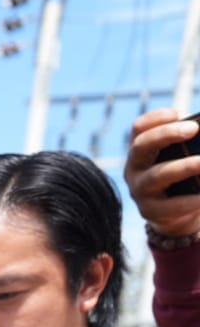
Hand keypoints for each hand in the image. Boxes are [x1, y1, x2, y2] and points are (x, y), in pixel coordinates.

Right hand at [125, 108, 199, 236]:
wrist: (175, 212)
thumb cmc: (182, 174)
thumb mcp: (182, 154)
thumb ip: (190, 141)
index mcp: (140, 150)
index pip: (139, 128)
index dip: (157, 118)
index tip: (180, 113)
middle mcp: (134, 168)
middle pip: (141, 145)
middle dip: (167, 134)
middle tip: (195, 129)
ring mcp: (139, 190)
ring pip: (157, 175)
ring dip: (184, 166)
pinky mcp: (150, 211)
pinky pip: (170, 205)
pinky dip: (190, 199)